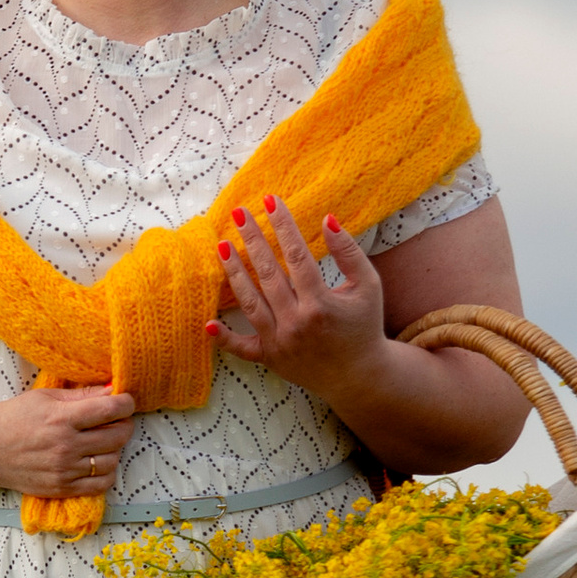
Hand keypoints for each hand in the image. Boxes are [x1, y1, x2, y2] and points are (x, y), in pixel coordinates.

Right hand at [0, 379, 137, 502]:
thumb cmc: (14, 418)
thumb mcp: (44, 397)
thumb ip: (80, 395)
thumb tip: (112, 391)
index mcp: (62, 418)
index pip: (111, 409)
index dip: (126, 402)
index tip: (125, 401)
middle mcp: (65, 446)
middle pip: (118, 436)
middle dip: (124, 424)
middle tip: (116, 419)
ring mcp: (64, 470)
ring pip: (113, 461)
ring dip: (115, 449)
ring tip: (102, 440)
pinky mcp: (62, 488)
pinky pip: (101, 484)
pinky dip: (106, 472)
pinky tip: (97, 461)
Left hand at [209, 199, 387, 402]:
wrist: (359, 376)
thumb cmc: (363, 326)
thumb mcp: (369, 286)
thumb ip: (349, 253)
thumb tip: (327, 219)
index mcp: (321, 304)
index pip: (296, 256)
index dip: (282, 226)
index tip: (270, 201)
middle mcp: (296, 323)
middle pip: (268, 274)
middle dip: (253, 239)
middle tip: (239, 212)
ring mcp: (280, 342)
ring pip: (249, 303)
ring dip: (234, 272)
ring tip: (222, 245)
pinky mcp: (270, 358)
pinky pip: (241, 349)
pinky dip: (224, 338)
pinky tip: (207, 323)